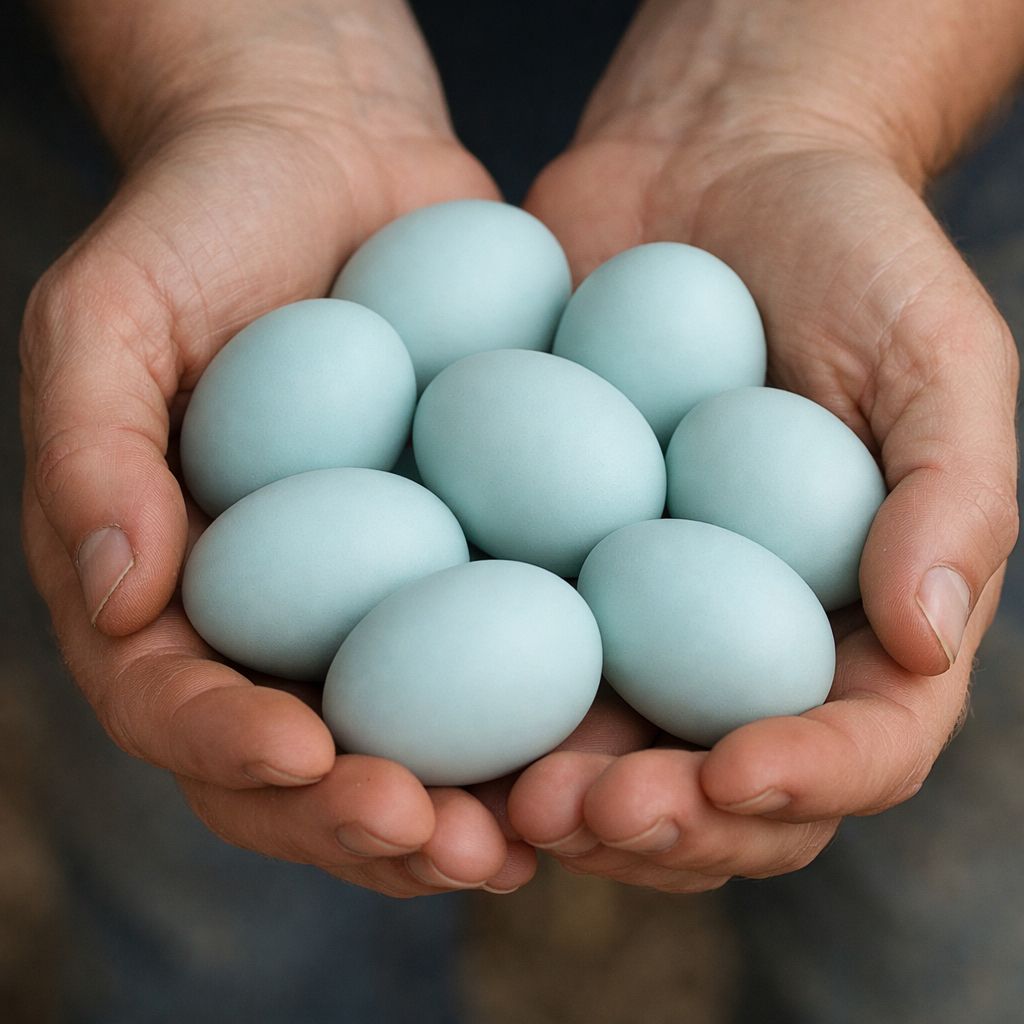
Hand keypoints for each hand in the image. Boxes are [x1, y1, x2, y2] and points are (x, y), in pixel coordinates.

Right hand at [21, 0, 533, 895]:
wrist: (328, 156)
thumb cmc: (200, 225)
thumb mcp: (113, 314)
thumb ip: (95, 449)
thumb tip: (121, 593)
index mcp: (167, 590)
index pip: (175, 704)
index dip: (231, 746)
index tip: (305, 752)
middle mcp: (273, 619)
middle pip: (303, 767)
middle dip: (364, 821)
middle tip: (447, 842)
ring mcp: (377, 600)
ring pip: (411, 743)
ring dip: (464, 806)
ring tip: (528, 840)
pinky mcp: (470, 561)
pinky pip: (505, 655)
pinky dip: (543, 718)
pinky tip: (604, 746)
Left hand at [506, 0, 1019, 890]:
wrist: (709, 170)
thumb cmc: (849, 253)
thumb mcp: (936, 350)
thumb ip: (953, 494)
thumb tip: (926, 636)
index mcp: (859, 618)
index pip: (862, 743)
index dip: (809, 778)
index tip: (736, 769)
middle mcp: (741, 641)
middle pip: (719, 789)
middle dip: (662, 825)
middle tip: (585, 810)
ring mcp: (636, 616)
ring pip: (605, 755)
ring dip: (555, 800)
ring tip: (502, 801)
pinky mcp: (541, 566)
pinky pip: (505, 654)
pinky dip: (474, 707)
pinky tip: (424, 719)